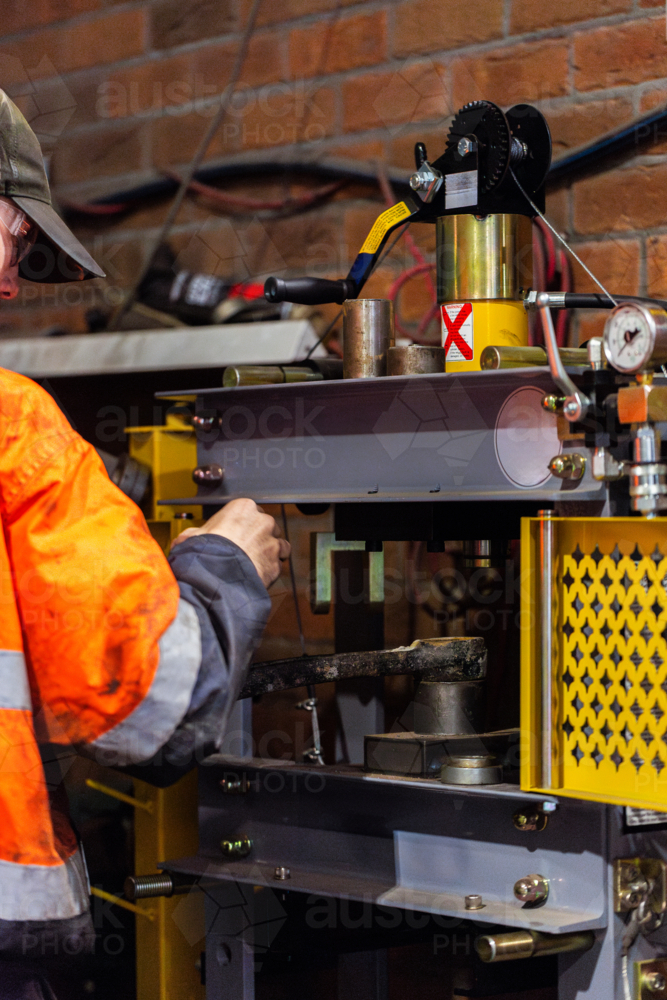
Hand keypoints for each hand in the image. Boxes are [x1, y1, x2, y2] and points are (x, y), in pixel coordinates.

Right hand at [171, 498, 289, 587]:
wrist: (215, 574)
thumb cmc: (204, 551)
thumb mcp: (191, 536)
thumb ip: (194, 533)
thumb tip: (183, 540)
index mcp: (244, 508)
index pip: (251, 512)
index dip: (245, 525)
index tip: (237, 534)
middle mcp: (263, 521)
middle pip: (267, 527)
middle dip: (259, 537)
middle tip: (245, 550)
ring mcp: (272, 542)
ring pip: (279, 544)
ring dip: (270, 552)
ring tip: (256, 562)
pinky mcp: (276, 562)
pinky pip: (278, 564)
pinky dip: (271, 569)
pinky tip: (258, 573)